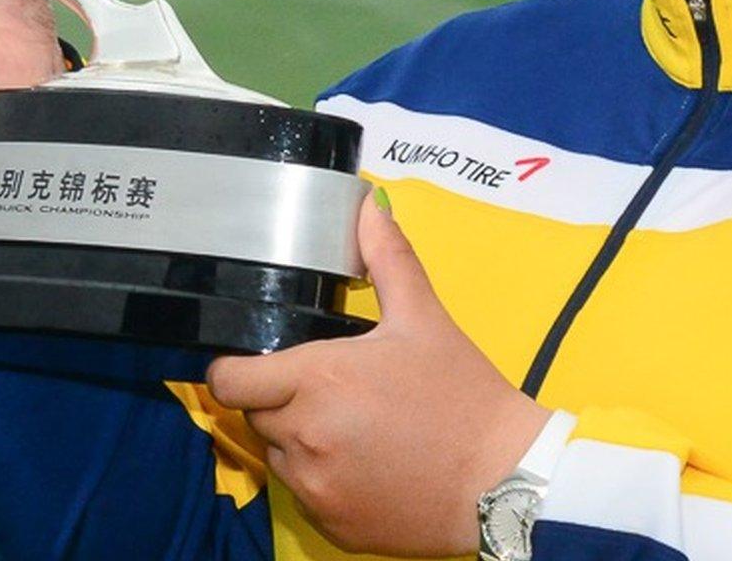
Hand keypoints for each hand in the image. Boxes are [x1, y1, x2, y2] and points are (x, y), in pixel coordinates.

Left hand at [208, 194, 551, 557]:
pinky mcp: (330, 525)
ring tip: (357, 428)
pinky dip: (324, 480)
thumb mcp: (425, 318)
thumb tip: (369, 206)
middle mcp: (304, 436)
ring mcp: (314, 487)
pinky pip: (305, 495)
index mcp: (317, 379)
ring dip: (301, 441)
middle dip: (283, 400)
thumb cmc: (463, 394)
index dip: (237, 369)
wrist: (502, 478)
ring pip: (279, 457)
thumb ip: (387, 259)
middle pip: (257, 415)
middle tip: (336, 391)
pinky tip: (368, 464)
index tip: (261, 363)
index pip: (229, 380)